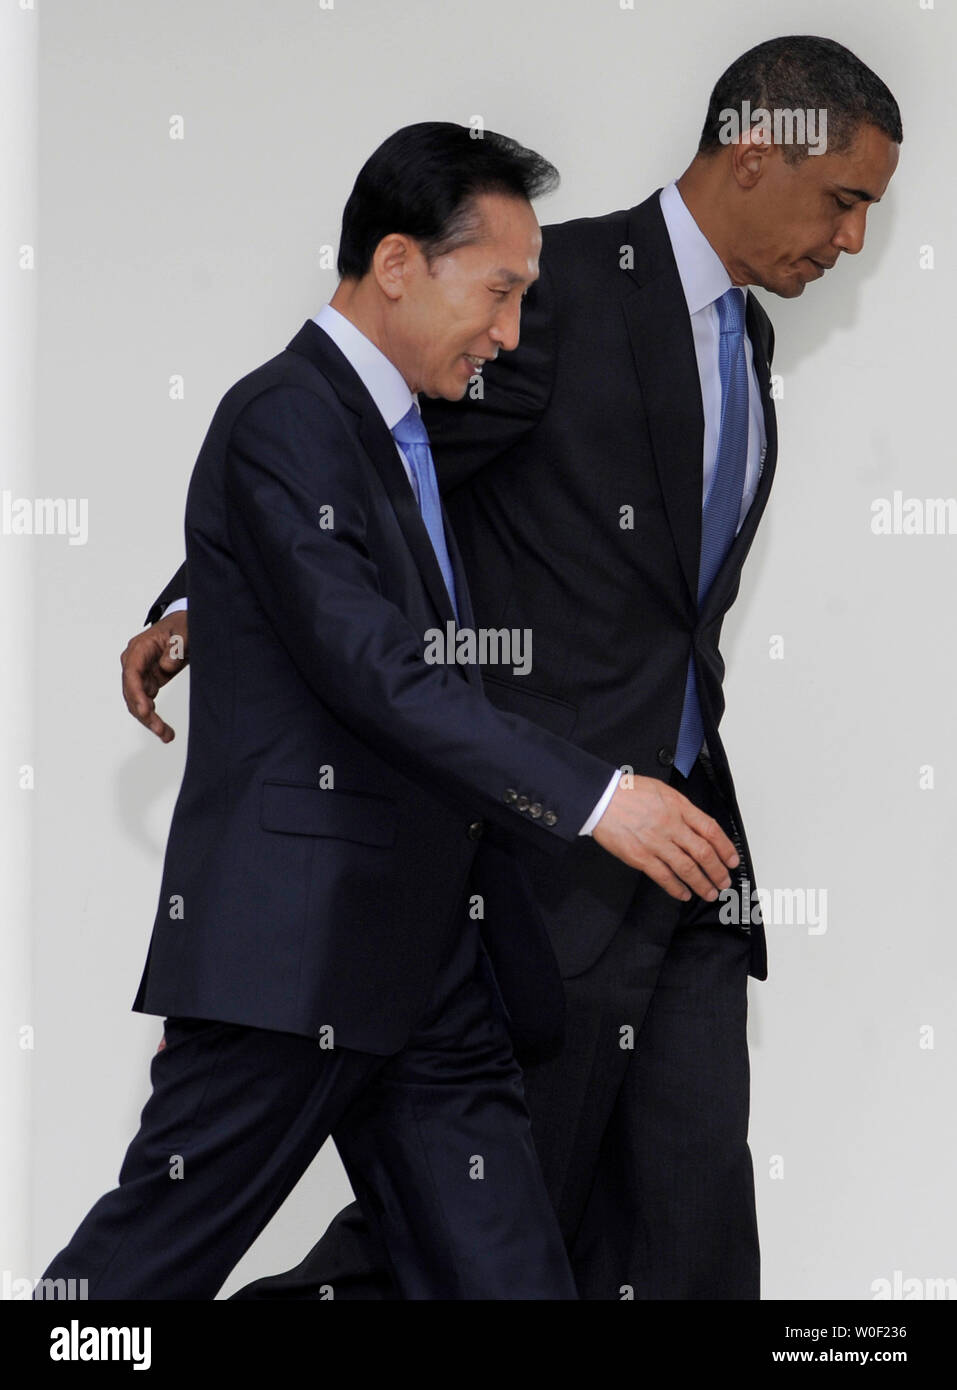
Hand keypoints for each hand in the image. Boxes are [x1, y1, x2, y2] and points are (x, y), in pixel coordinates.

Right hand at [120, 610, 189, 742]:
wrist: (186, 627)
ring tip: (167, 736)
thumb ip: (176, 647)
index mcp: (139, 648)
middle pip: (132, 693)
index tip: (146, 711)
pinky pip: (146, 703)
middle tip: (161, 731)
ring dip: (149, 721)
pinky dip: (154, 717)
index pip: (131, 674)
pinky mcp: (149, 682)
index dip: (137, 694)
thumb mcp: (185, 632)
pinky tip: (164, 730)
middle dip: (144, 714)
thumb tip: (165, 666)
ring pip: (137, 702)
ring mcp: (140, 674)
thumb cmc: (183, 626)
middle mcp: (134, 663)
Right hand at [593, 775, 737, 901]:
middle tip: (724, 882)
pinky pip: (664, 876)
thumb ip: (681, 808)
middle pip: (703, 853)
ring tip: (709, 892)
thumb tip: (697, 826)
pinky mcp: (640, 856)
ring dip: (702, 883)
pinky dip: (676, 888)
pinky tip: (684, 894)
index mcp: (679, 807)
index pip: (711, 830)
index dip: (726, 848)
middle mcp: (671, 825)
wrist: (601, 799)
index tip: (732, 860)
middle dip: (718, 871)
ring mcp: (656, 842)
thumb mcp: (662, 791)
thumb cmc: (628, 792)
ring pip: (687, 868)